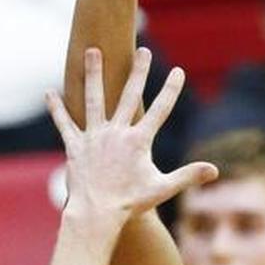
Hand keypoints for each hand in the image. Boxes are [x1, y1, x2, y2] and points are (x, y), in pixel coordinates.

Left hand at [48, 47, 215, 227]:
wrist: (96, 214)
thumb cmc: (130, 203)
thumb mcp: (162, 188)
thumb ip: (188, 175)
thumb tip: (214, 170)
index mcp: (138, 141)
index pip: (160, 110)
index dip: (171, 90)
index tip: (179, 71)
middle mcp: (116, 132)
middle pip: (129, 95)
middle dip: (139, 71)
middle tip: (144, 51)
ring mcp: (94, 137)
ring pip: (93, 99)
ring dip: (93, 74)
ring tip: (92, 50)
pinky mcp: (75, 146)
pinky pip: (64, 123)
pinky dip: (57, 108)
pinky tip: (50, 92)